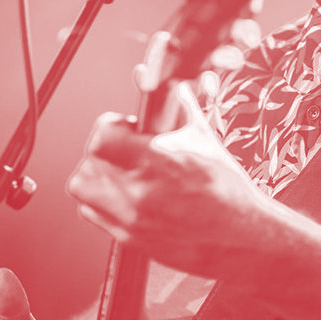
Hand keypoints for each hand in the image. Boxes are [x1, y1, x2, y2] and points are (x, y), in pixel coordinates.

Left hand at [67, 81, 268, 278]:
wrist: (237, 235)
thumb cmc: (225, 188)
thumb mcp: (203, 137)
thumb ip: (180, 105)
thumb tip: (172, 82)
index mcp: (158, 162)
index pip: (102, 137)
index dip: (110, 126)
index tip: (125, 127)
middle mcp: (140, 192)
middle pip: (88, 162)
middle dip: (103, 149)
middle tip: (123, 148)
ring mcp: (131, 218)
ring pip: (83, 187)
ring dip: (96, 175)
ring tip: (120, 170)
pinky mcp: (128, 237)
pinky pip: (92, 212)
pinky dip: (100, 199)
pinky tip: (124, 192)